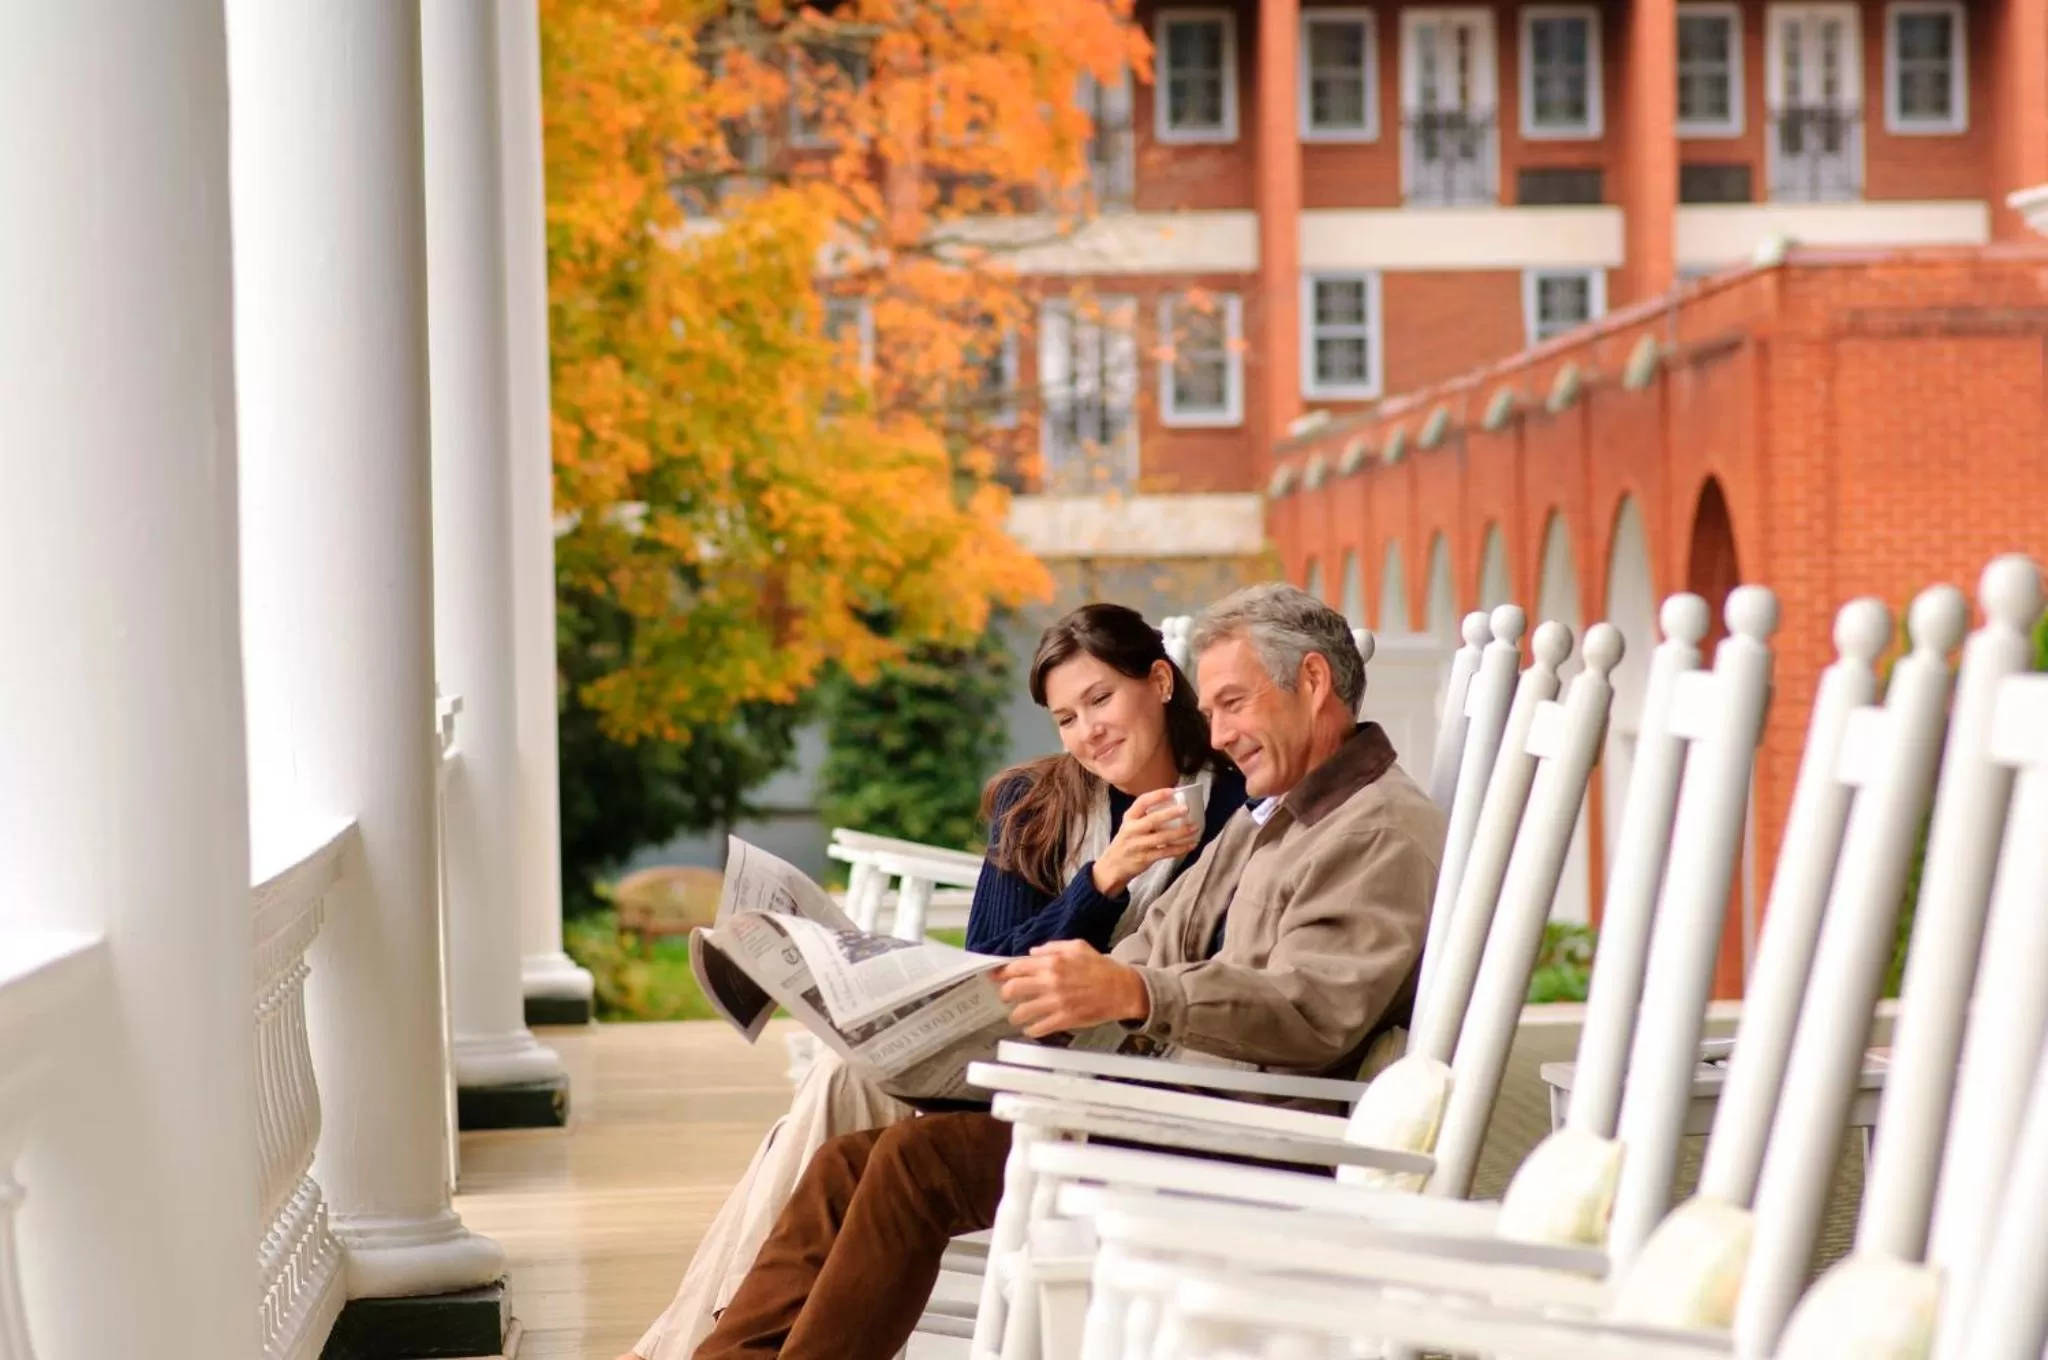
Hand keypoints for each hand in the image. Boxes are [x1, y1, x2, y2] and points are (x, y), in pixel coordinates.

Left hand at [994, 940, 1150, 1036]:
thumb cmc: (1101, 968)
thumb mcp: (1077, 946)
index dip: (1002, 973)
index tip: (996, 977)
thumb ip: (1052, 947)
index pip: (1016, 967)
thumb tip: (1032, 952)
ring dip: (1015, 1015)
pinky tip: (1031, 1028)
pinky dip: (1031, 1029)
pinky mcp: (1065, 1019)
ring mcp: (1057, 1002)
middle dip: (1005, 994)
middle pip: (1013, 989)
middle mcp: (1051, 981)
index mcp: (1053, 961)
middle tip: (1006, 997)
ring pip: (1021, 1011)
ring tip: (1016, 1016)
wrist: (1122, 989)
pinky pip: (1038, 1028)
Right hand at [1091, 788, 1199, 897]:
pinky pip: (1166, 852)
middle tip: (1186, 809)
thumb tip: (1173, 805)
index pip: (1142, 802)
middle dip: (1171, 814)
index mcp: (1129, 818)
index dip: (1157, 795)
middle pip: (1153, 820)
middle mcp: (1132, 830)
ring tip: (1195, 828)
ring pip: (1163, 838)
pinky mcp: (1145, 858)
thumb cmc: (1126, 842)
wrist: (1112, 866)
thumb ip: (1145, 817)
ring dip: (1181, 833)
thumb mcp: (1130, 825)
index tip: (1172, 791)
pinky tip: (1191, 844)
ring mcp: (1138, 845)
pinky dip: (1180, 849)